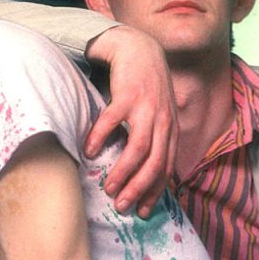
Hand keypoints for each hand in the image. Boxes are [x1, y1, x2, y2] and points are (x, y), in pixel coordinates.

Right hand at [83, 26, 176, 217]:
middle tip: (123, 205)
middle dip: (139, 188)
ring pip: (138, 147)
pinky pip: (113, 121)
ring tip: (108, 186)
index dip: (155, 191)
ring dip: (123, 170)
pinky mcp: (127, 94)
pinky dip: (101, 137)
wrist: (139, 49)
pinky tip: (88, 150)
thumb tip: (140, 166)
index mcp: (169, 129)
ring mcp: (146, 108)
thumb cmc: (144, 85)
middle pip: (154, 163)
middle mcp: (162, 121)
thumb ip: (153, 136)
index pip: (166, 167)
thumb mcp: (157, 112)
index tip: (143, 211)